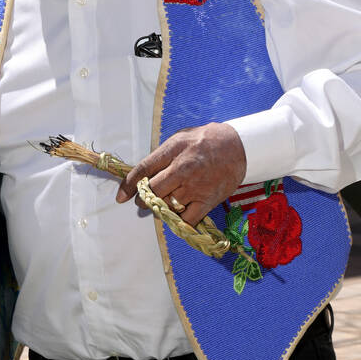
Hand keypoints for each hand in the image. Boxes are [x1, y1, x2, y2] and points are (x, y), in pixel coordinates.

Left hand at [115, 123, 246, 225]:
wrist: (239, 146)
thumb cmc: (205, 141)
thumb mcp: (180, 139)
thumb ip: (161, 155)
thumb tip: (142, 173)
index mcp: (173, 150)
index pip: (143, 169)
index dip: (128, 185)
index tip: (121, 197)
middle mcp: (183, 169)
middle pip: (152, 191)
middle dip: (143, 199)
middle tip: (143, 200)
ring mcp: (195, 186)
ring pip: (166, 206)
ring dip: (159, 209)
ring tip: (161, 205)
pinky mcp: (208, 200)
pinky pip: (186, 219)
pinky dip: (177, 221)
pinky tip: (176, 215)